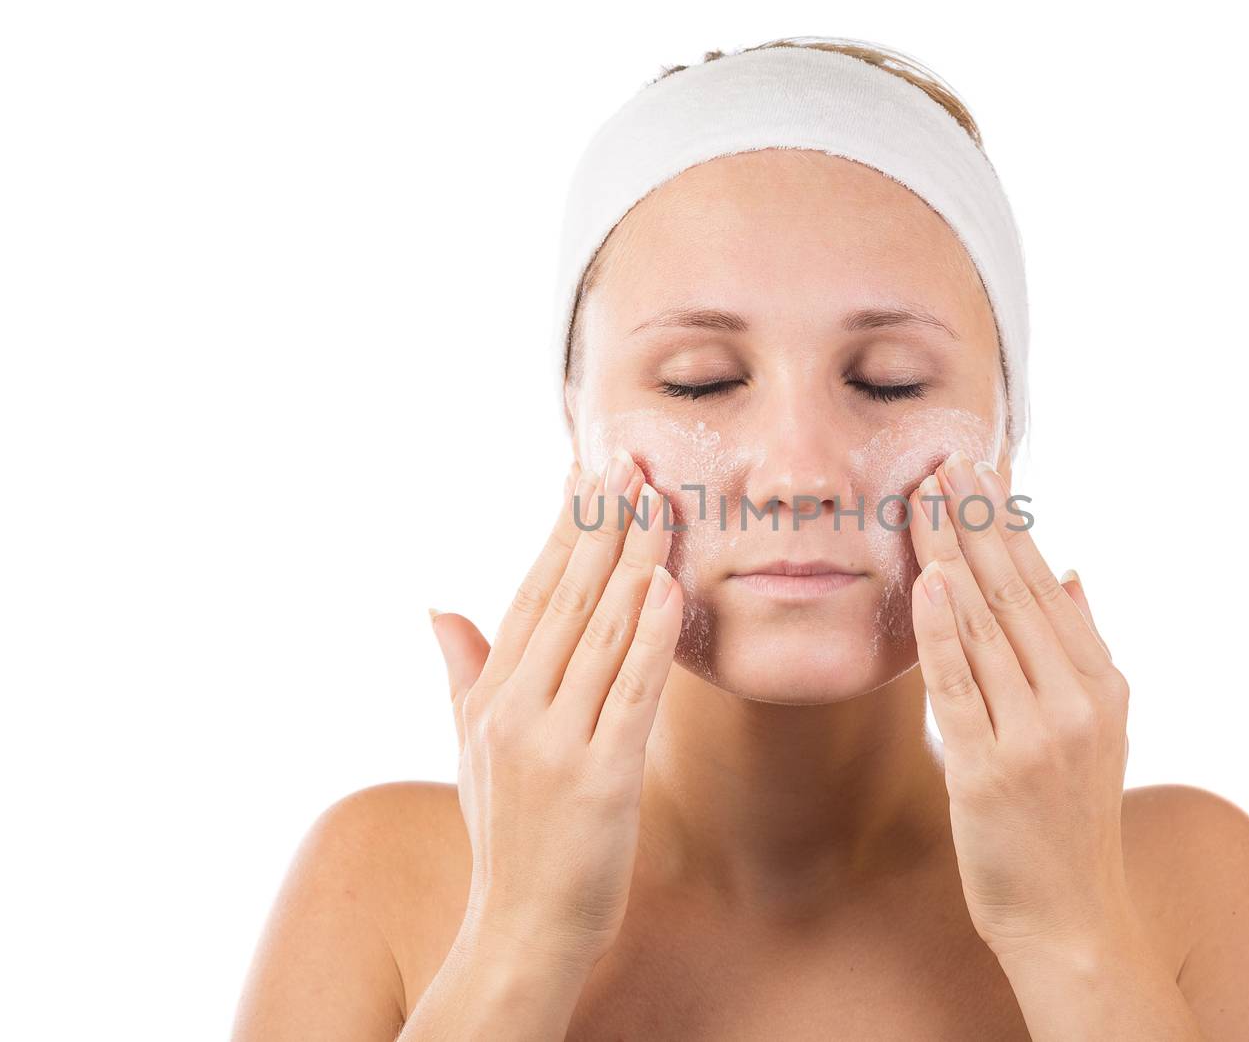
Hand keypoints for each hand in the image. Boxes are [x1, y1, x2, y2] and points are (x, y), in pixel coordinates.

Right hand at [429, 449, 682, 976]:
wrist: (521, 931)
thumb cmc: (509, 837)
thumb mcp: (471, 750)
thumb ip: (463, 672)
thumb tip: (439, 607)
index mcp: (491, 698)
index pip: (532, 593)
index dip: (563, 529)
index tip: (589, 471)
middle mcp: (516, 711)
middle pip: (567, 597)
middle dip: (602, 523)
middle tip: (632, 459)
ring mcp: (557, 743)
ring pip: (602, 632)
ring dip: (633, 560)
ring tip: (659, 499)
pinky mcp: (602, 778)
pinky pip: (631, 692)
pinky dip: (651, 636)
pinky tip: (669, 586)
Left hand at [907, 450, 1137, 964]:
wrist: (1072, 920)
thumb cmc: (1069, 821)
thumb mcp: (1098, 728)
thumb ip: (1081, 648)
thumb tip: (1071, 573)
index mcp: (1100, 683)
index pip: (1044, 584)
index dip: (1007, 523)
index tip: (976, 469)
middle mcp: (1076, 701)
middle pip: (1016, 592)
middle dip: (978, 520)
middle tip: (944, 458)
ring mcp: (1036, 736)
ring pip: (987, 627)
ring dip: (954, 555)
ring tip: (926, 497)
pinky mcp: (991, 772)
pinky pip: (961, 687)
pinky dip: (943, 632)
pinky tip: (927, 582)